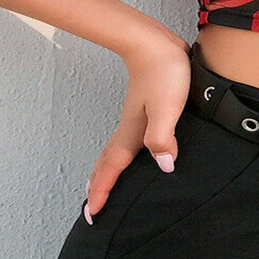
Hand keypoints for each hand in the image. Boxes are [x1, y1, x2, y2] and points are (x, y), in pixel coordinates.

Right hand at [83, 27, 191, 222]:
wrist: (155, 43)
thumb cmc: (164, 72)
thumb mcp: (168, 106)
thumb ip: (162, 136)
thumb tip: (164, 166)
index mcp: (133, 132)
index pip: (114, 168)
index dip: (103, 191)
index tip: (92, 215)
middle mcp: (130, 128)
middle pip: (108, 162)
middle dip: (98, 186)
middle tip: (91, 209)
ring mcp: (134, 118)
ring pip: (114, 151)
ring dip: (106, 170)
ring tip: (101, 185)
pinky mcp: (143, 108)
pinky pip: (125, 140)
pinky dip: (119, 154)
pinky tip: (131, 151)